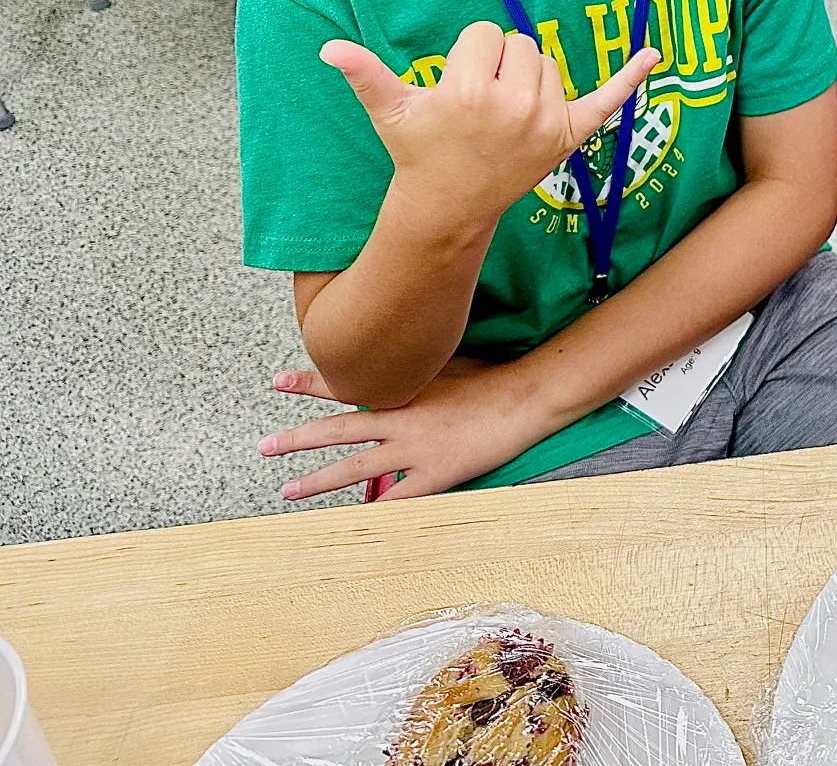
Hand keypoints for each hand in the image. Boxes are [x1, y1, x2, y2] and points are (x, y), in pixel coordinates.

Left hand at [260, 359, 551, 500]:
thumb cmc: (489, 377)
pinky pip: (396, 498)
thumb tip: (390, 366)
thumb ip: (413, 370)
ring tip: (287, 489)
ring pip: (354, 468)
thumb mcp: (445, 363)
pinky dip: (372, 511)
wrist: (523, 398)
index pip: (346, 385)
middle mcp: (399, 419)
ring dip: (317, 480)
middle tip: (263, 446)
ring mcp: (415, 449)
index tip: (278, 381)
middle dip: (296, 438)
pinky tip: (349, 524)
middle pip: (336, 430)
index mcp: (401, 390)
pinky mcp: (435, 474)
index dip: (310, 383)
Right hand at [320, 21, 657, 228]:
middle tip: (480, 101)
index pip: (485, 33)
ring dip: (528, 76)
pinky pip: (608, 99)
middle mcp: (515, 106)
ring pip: (547, 62)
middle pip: (519, 42)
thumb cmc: (420, 152)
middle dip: (499, 62)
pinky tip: (654, 54)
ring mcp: (547, 122)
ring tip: (502, 112)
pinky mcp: (570, 136)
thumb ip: (366, 76)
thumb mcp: (391, 113)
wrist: (450, 206)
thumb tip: (329, 49)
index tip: (456, 86)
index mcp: (471, 92)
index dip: (468, 54)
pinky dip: (631, 76)